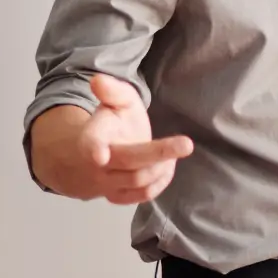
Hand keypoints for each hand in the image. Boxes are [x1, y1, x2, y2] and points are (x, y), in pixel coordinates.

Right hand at [69, 73, 193, 203]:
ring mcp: (106, 183)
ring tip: (176, 150)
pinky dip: (160, 182)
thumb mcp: (115, 101)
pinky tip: (167, 166)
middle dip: (158, 154)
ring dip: (161, 165)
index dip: (94, 148)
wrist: (96, 156)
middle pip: (127, 162)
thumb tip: (99, 80)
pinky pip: (141, 195)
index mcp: (93, 135)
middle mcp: (96, 163)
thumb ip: (112, 91)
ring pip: (137, 180)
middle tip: (186, 144)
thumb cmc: (113, 124)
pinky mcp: (117, 197)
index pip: (91, 142)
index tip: (100, 155)